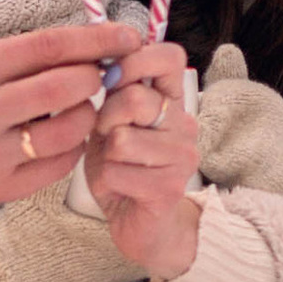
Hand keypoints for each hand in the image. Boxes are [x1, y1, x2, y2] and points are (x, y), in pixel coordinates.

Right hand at [0, 22, 144, 212]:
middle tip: (98, 78)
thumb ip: (33, 56)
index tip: (127, 38)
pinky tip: (64, 139)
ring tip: (79, 110)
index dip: (95, 40)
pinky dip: (73, 148)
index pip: (48, 46)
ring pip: (68, 131)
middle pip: (62, 87)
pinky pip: (59, 165)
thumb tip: (101, 46)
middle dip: (93, 78)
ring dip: (88, 116)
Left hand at [84, 38, 201, 277]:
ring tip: (117, 166)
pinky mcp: (170, 186)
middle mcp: (184, 124)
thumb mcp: (113, 125)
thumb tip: (98, 61)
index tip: (110, 79)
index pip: (168, 57)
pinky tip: (121, 187)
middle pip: (133, 99)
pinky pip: (118, 171)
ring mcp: (182, 156)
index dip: (133, 60)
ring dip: (106, 156)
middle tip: (107, 137)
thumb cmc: (123, 169)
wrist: (142, 225)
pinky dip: (107, 180)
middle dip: (105, 119)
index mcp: (171, 101)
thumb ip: (113, 95)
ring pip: (121, 139)